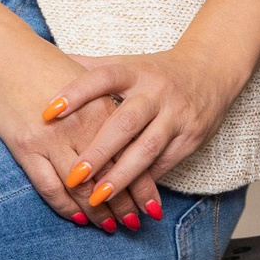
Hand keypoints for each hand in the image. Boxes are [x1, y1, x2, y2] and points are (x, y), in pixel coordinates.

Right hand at [0, 40, 142, 231]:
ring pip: (83, 189)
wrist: (4, 54)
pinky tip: (79, 218)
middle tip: (136, 225)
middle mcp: (82, 126)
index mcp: (102, 108)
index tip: (153, 206)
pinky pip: (50, 188)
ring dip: (100, 213)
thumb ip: (109, 111)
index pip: (131, 156)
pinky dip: (67, 208)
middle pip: (111, 176)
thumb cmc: (47, 66)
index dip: (143, 186)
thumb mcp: (88, 82)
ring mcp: (52, 139)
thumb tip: (132, 139)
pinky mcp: (26, 147)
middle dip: (126, 206)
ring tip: (111, 228)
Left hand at [44, 45, 244, 232]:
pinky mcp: (191, 137)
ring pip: (147, 149)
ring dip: (121, 177)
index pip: (103, 78)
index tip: (48, 112)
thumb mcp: (127, 64)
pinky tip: (126, 199)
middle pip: (125, 123)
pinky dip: (144, 182)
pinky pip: (164, 163)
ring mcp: (176, 116)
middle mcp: (156, 92)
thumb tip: (51, 60)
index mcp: (136, 72)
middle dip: (99, 151)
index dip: (76, 93)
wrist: (211, 70)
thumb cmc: (156, 71)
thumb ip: (90, 67)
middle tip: (73, 176)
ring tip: (97, 198)